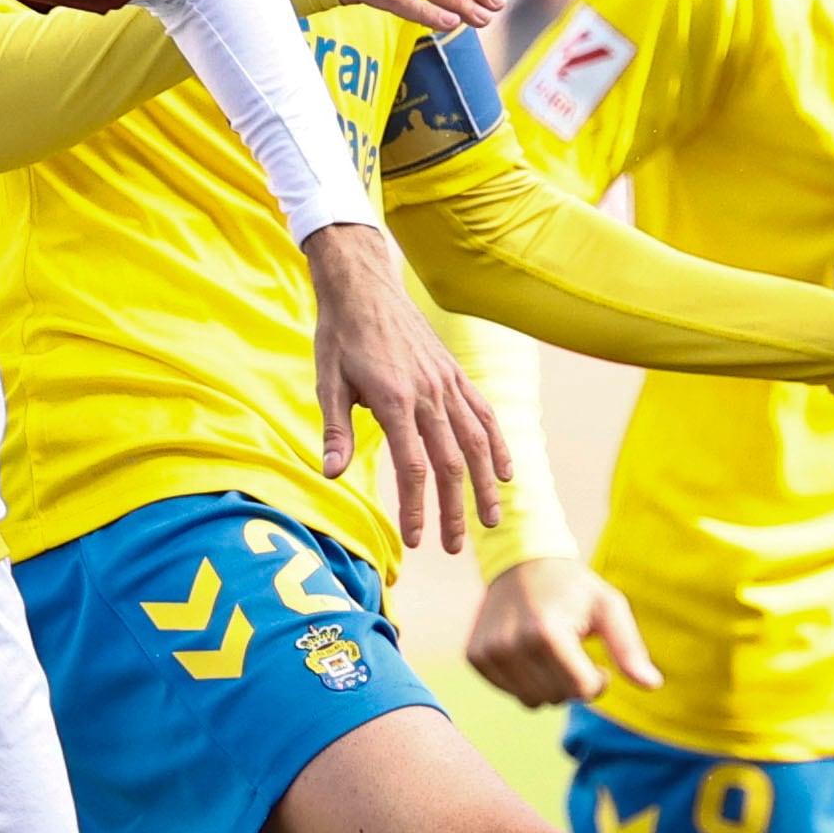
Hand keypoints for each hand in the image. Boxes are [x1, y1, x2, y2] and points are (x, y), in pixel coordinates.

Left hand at [302, 221, 511, 550]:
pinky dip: (497, 444)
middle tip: (451, 547)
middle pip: (449, 462)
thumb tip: (330, 474)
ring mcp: (447, 382)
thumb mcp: (327, 381)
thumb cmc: (339, 334)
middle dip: (453, 509)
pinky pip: (484, 413)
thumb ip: (334, 430)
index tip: (416, 540)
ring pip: (475, 441)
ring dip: (484, 485)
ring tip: (490, 521)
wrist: (363, 285)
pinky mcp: (455, 373)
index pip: (413, 466)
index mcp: (395, 400)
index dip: (416, 506)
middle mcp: (429, 393)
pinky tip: (505, 472)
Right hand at [467, 556, 662, 706]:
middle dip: (572, 682)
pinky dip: (525, 680)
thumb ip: (629, 648)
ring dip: (548, 684)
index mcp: (546, 632)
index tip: (596, 657)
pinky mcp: (475, 656)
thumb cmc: (573, 587)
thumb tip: (653, 685)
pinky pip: (510, 692)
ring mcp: (488, 651)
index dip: (597, 681)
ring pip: (531, 701)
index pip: (581, 691)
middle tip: (572, 651)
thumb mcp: (608, 606)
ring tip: (551, 652)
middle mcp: (511, 644)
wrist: (521, 562)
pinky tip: (528, 652)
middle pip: (556, 698)